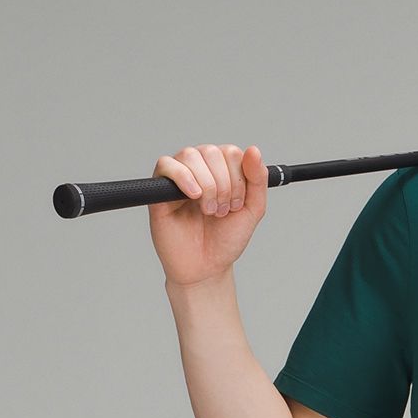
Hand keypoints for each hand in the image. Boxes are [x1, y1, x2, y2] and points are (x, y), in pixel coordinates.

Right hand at [149, 143, 269, 287]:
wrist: (206, 267)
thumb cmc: (225, 240)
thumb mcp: (252, 210)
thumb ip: (257, 180)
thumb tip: (253, 150)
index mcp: (221, 169)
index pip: (231, 152)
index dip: (238, 179)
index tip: (236, 206)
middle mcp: (199, 167)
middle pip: (212, 152)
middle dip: (224, 185)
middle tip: (221, 212)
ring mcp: (179, 176)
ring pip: (191, 155)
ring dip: (207, 186)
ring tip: (208, 211)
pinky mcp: (159, 188)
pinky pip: (166, 164)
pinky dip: (183, 177)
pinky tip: (194, 196)